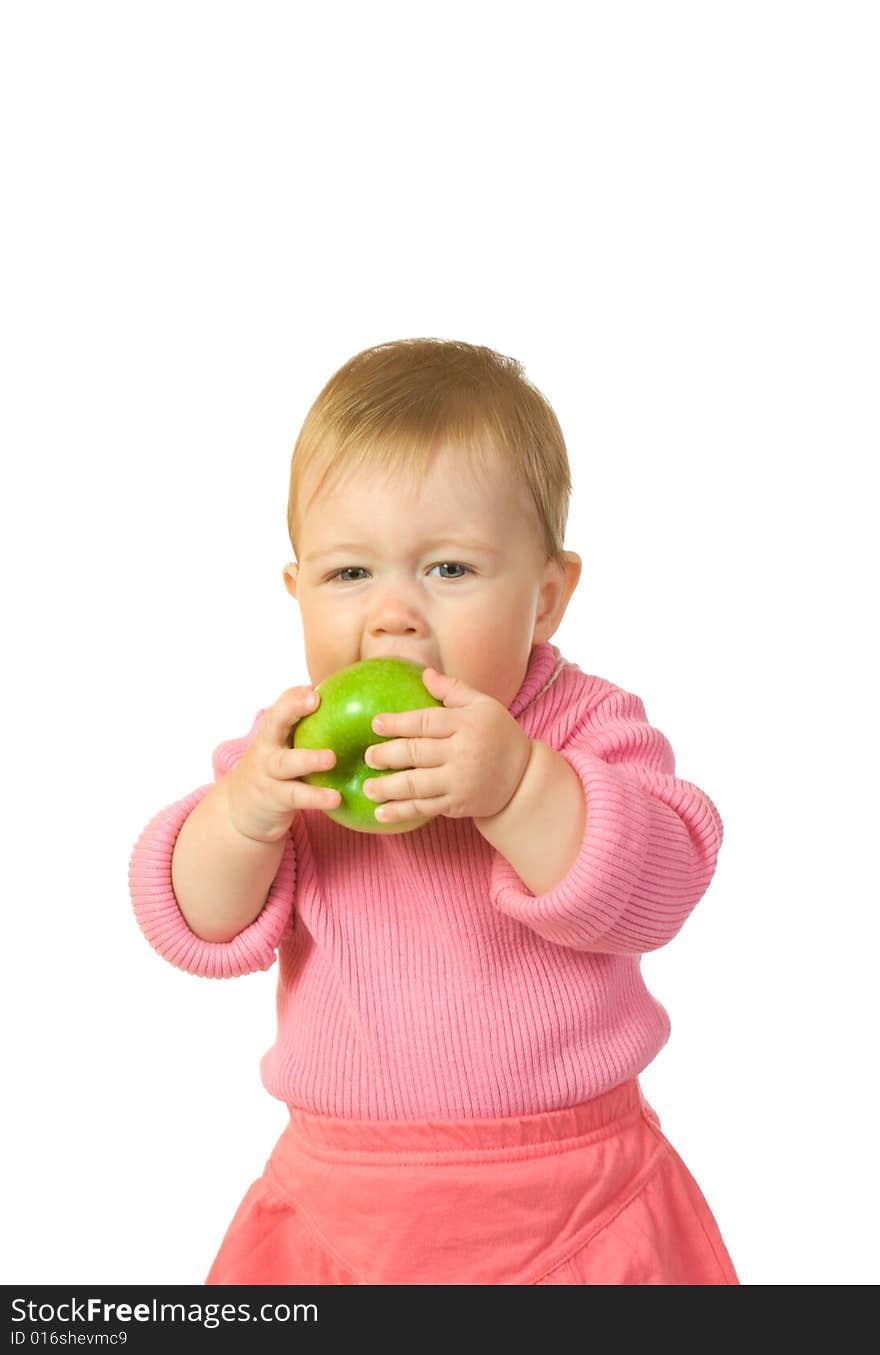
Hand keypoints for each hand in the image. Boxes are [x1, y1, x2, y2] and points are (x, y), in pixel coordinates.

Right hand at [223, 686, 341, 842]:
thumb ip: (310, 731)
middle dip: (292, 708)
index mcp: (274, 732)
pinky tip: (336, 797)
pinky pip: (296, 796)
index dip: (294, 696)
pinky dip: (315, 797)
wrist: (241, 809)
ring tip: (331, 758)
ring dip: (308, 759)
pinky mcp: (274, 799)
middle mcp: (267, 748)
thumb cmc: (277, 771)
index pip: (281, 706)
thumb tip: (356, 708)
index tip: (313, 688)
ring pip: (286, 763)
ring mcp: (268, 773)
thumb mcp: (285, 749)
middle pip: (274, 723)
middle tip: (314, 700)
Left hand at [361, 667, 532, 825]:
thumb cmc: (499, 735)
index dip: (398, 723)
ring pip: (417, 785)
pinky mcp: (458, 804)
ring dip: (389, 788)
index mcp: (467, 724)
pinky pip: (425, 808)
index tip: (375, 724)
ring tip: (367, 788)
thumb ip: (453, 689)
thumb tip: (425, 673)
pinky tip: (382, 813)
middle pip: (417, 753)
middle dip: (388, 756)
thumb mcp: (483, 705)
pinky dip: (402, 811)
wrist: (523, 778)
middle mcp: (463, 753)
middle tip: (368, 757)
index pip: (426, 722)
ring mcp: (460, 781)